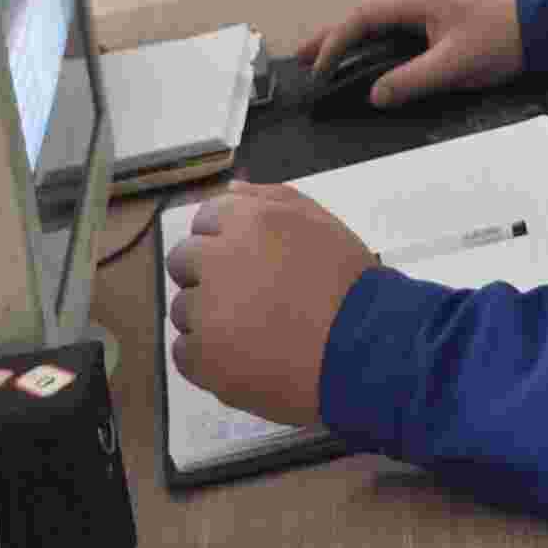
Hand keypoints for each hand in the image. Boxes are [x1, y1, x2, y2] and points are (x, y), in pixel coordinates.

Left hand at [162, 182, 372, 428]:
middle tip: (247, 297)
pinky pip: (185, 352)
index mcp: (247, 221)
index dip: (225, 240)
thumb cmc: (348, 282)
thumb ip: (269, 197)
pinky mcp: (203, 357)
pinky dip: (208, 358)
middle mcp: (218, 260)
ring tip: (254, 333)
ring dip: (208, 318)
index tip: (248, 262)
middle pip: (183, 261)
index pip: (206, 220)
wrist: (364, 350)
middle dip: (207, 275)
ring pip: (184, 309)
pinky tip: (244, 358)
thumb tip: (229, 189)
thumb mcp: (319, 221)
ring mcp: (206, 311)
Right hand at [299, 0, 520, 109]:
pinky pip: (398, 30)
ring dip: (353, 41)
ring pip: (380, 23)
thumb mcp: (455, 64)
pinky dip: (376, 44)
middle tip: (300, 58)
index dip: (335, 43)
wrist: (543, 25)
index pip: (363, 19)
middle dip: (331, 37)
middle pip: (365, 17)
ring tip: (326, 61)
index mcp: (418, 2)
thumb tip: (374, 95)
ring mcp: (431, 8)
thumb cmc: (502, 39)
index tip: (317, 70)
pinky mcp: (443, 20)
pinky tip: (370, 60)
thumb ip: (412, 80)